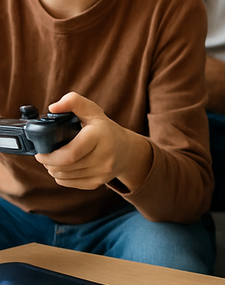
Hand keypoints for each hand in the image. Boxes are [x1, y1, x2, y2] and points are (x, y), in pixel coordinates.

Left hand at [35, 93, 152, 191]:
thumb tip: (54, 107)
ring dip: (53, 169)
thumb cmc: (104, 128)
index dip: (50, 156)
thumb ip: (73, 101)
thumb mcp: (92, 110)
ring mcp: (102, 172)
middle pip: (64, 167)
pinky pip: (69, 183)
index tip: (39, 152)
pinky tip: (65, 166)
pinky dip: (61, 176)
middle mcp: (104, 156)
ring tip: (55, 159)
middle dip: (48, 162)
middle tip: (44, 155)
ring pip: (63, 176)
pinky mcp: (97, 183)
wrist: (125, 150)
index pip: (70, 153)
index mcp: (100, 136)